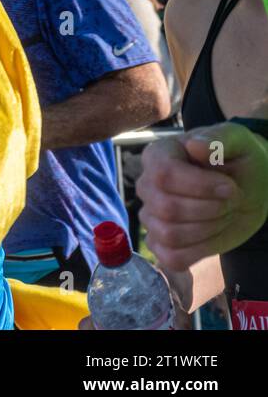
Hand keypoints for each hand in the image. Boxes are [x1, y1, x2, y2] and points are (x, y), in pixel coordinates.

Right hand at [138, 123, 267, 271]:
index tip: (230, 187)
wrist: (248, 189)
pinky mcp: (162, 242)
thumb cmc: (240, 160)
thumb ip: (219, 140)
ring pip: (169, 234)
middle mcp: (147, 185)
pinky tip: (211, 234)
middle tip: (231, 201)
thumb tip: (194, 146)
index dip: (200, 186)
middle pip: (167, 208)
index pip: (163, 175)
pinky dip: (198, 251)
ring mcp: (151, 216)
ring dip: (208, 229)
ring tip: (222, 215)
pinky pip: (171, 257)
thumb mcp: (239, 142)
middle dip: (211, 210)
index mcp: (158, 156)